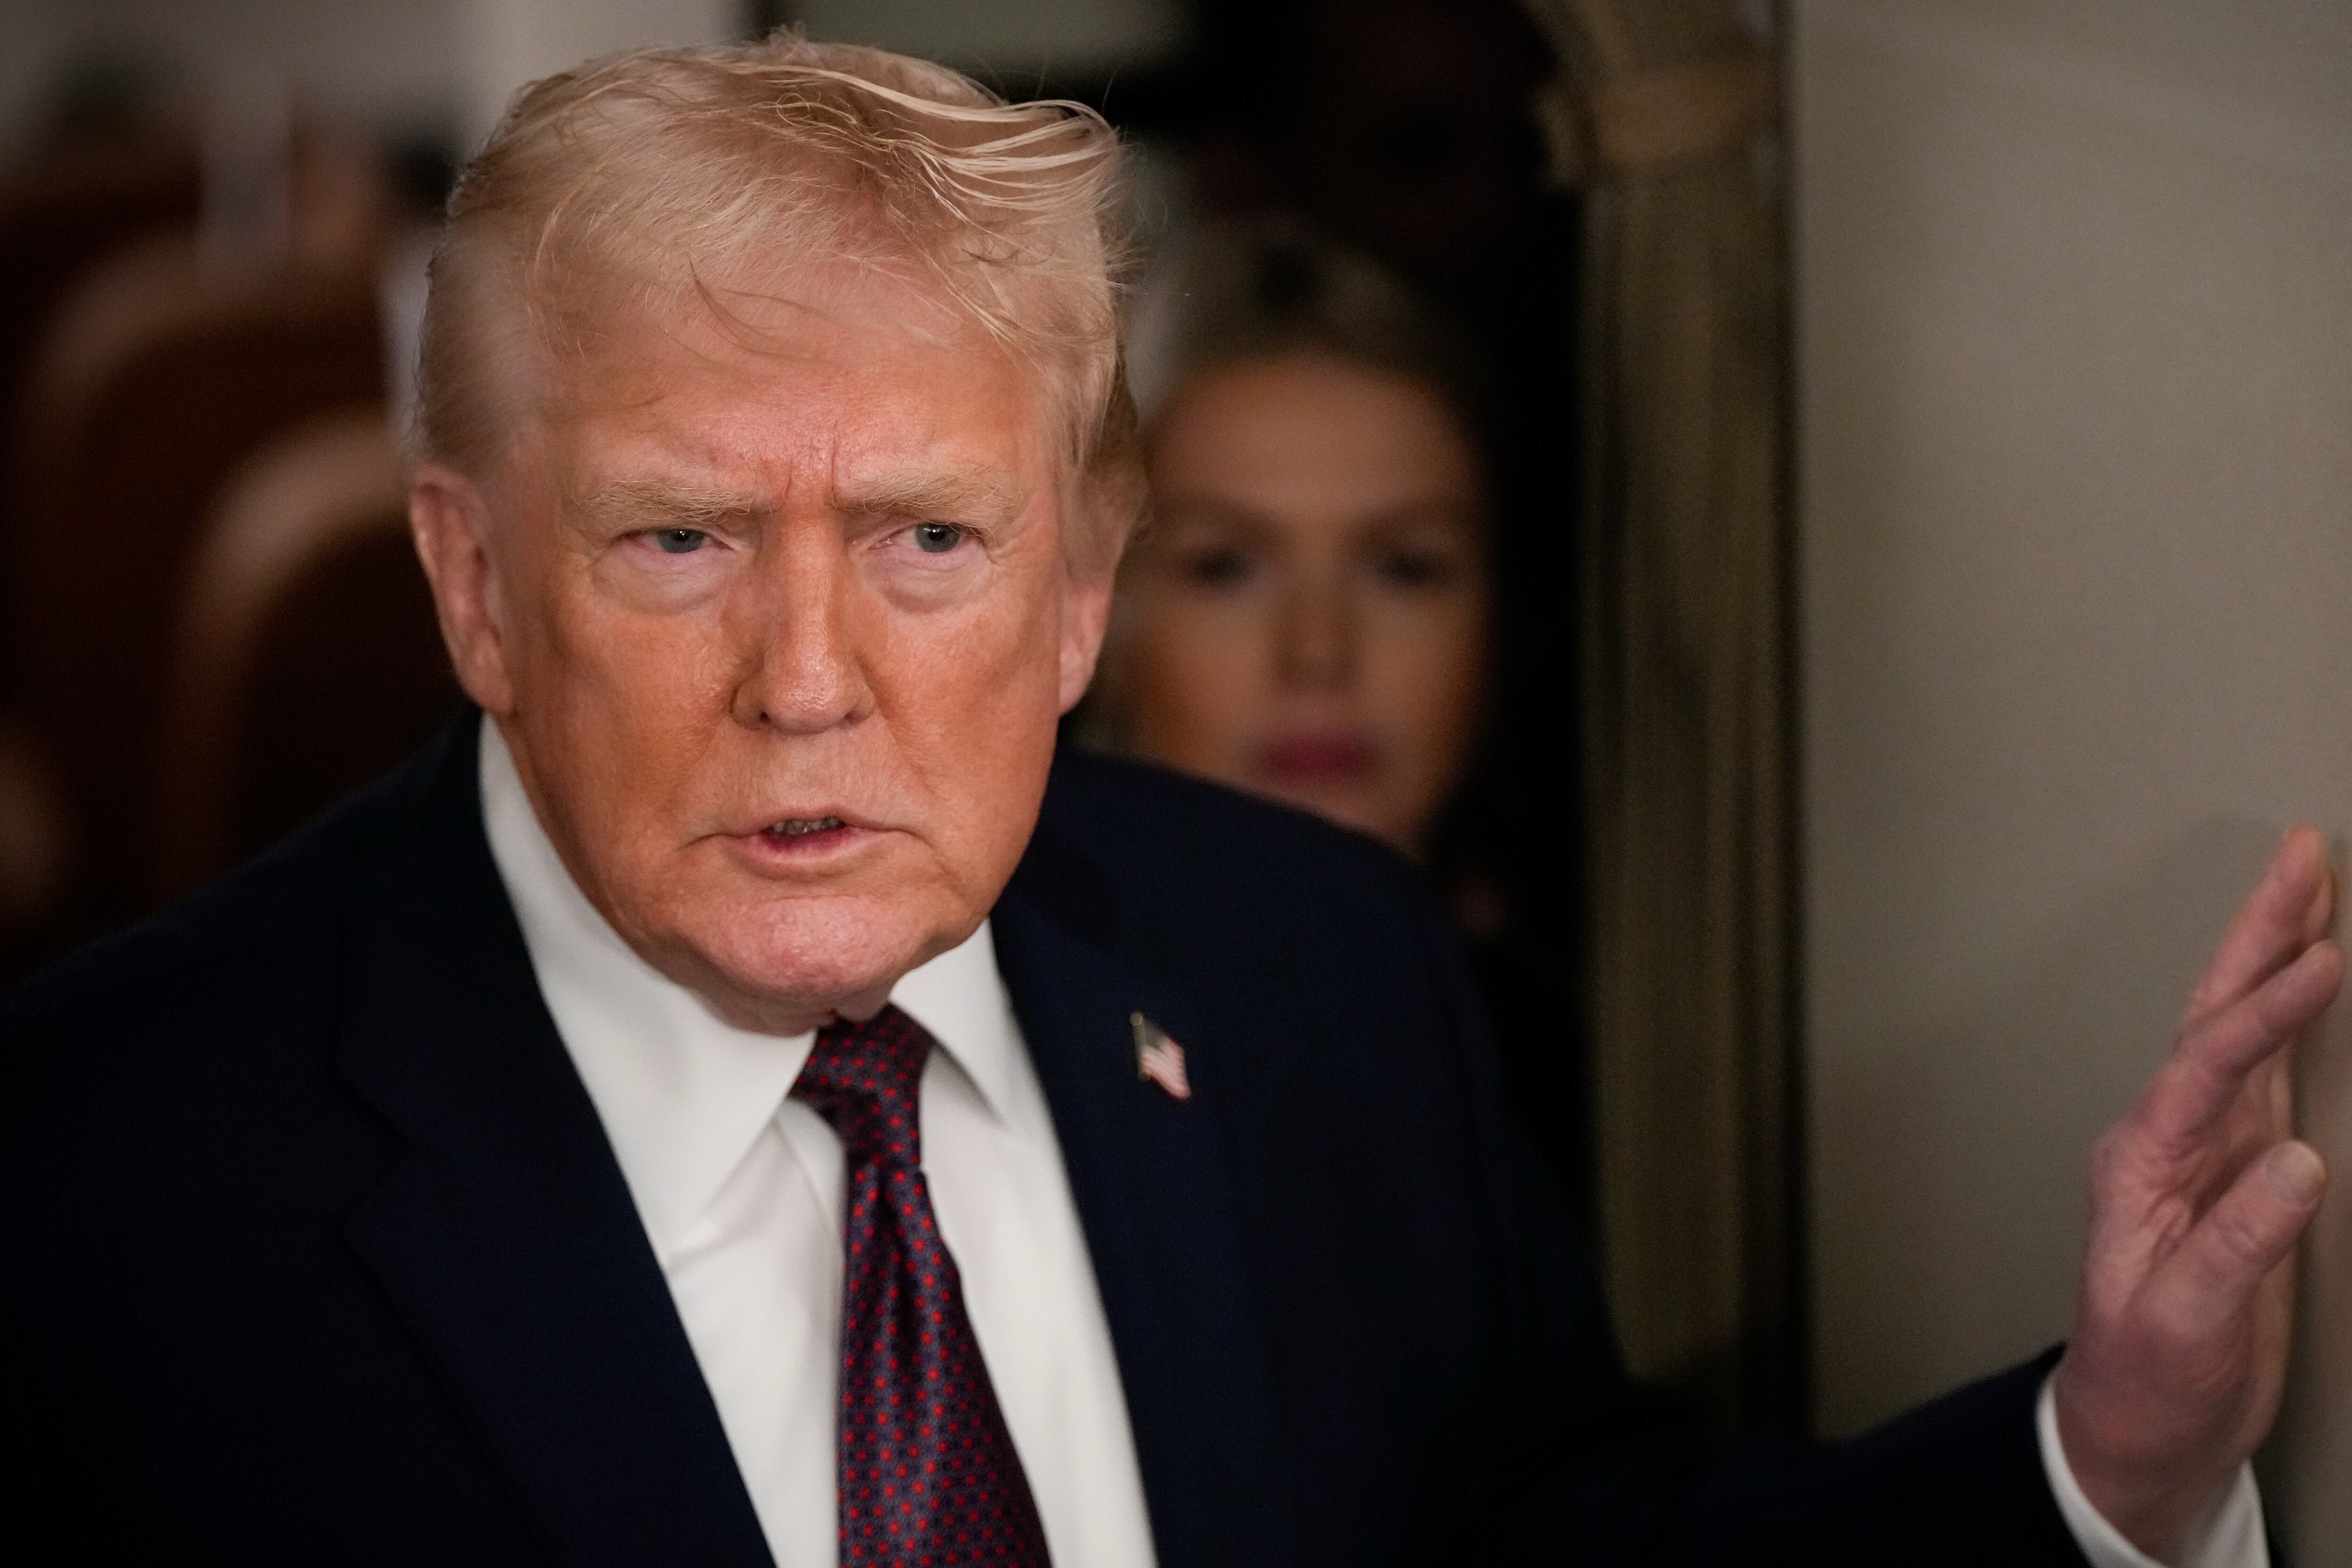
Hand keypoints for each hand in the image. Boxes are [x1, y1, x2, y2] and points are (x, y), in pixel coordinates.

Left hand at [2054, 827, 2341, 1558]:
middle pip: (2217, 1016)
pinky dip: (2292, 1021)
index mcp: (2143, 1163)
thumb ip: (2237, 1245)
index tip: (2321, 962)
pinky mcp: (2241, 1174)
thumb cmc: (2147, 1379)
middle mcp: (2168, 1139)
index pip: (2208, 1067)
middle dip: (2260, 935)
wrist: (2135, 1429)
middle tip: (2303, 856)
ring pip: (2242, 1032)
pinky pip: (2268, 1075)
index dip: (2265, 1014)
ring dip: (2275, 958)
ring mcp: (2205, 1150)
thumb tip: (2298, 1163)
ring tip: (2313, 888)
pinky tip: (2315, 984)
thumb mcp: (2184, 1322)